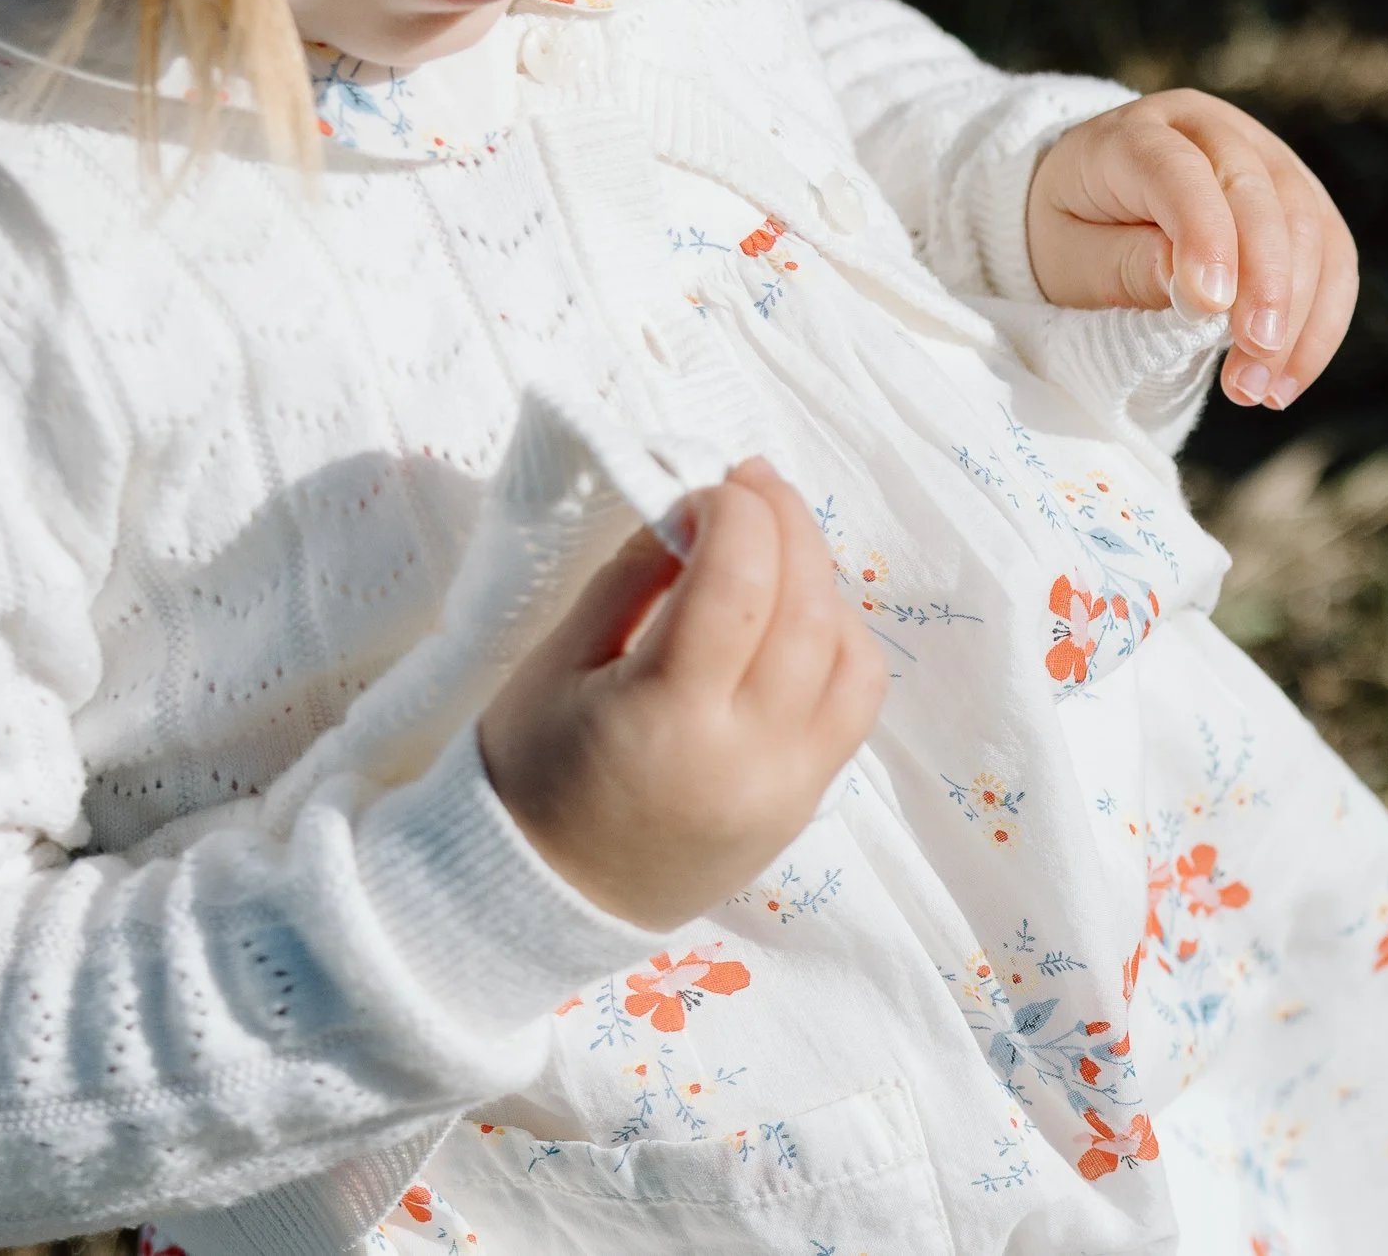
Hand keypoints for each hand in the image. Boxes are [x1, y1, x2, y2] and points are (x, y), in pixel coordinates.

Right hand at [475, 458, 887, 930]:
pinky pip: (855, 703)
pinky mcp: (808, 803)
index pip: (739, 583)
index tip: (705, 486)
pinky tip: (793, 616)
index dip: (735, 512)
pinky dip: (839, 641)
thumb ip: (634, 578)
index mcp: (666, 720)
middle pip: (808, 610)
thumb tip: (692, 511)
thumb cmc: (531, 778)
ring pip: (852, 654)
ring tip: (773, 548)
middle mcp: (747, 757)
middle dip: (788, 525)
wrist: (544, 901)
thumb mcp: (557, 663)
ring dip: (822, 581)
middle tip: (750, 486)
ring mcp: (791, 786)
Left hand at [1026, 90, 1357, 408]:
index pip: (1180, 174)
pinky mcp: (1301, 199)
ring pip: (1311, 226)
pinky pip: (1333, 256)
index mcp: (1138, 134)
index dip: (1204, 235)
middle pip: (1261, 196)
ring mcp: (1266, 158)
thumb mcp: (1070, 256)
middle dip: (1267, 285)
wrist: (1092, 209)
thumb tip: (1194, 289)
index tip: (1211, 306)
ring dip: (1298, 317)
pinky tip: (1288, 378)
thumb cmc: (1075, 233)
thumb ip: (1124, 265)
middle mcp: (1213, 132)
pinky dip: (1320, 322)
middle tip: (1252, 360)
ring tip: (1260, 391)